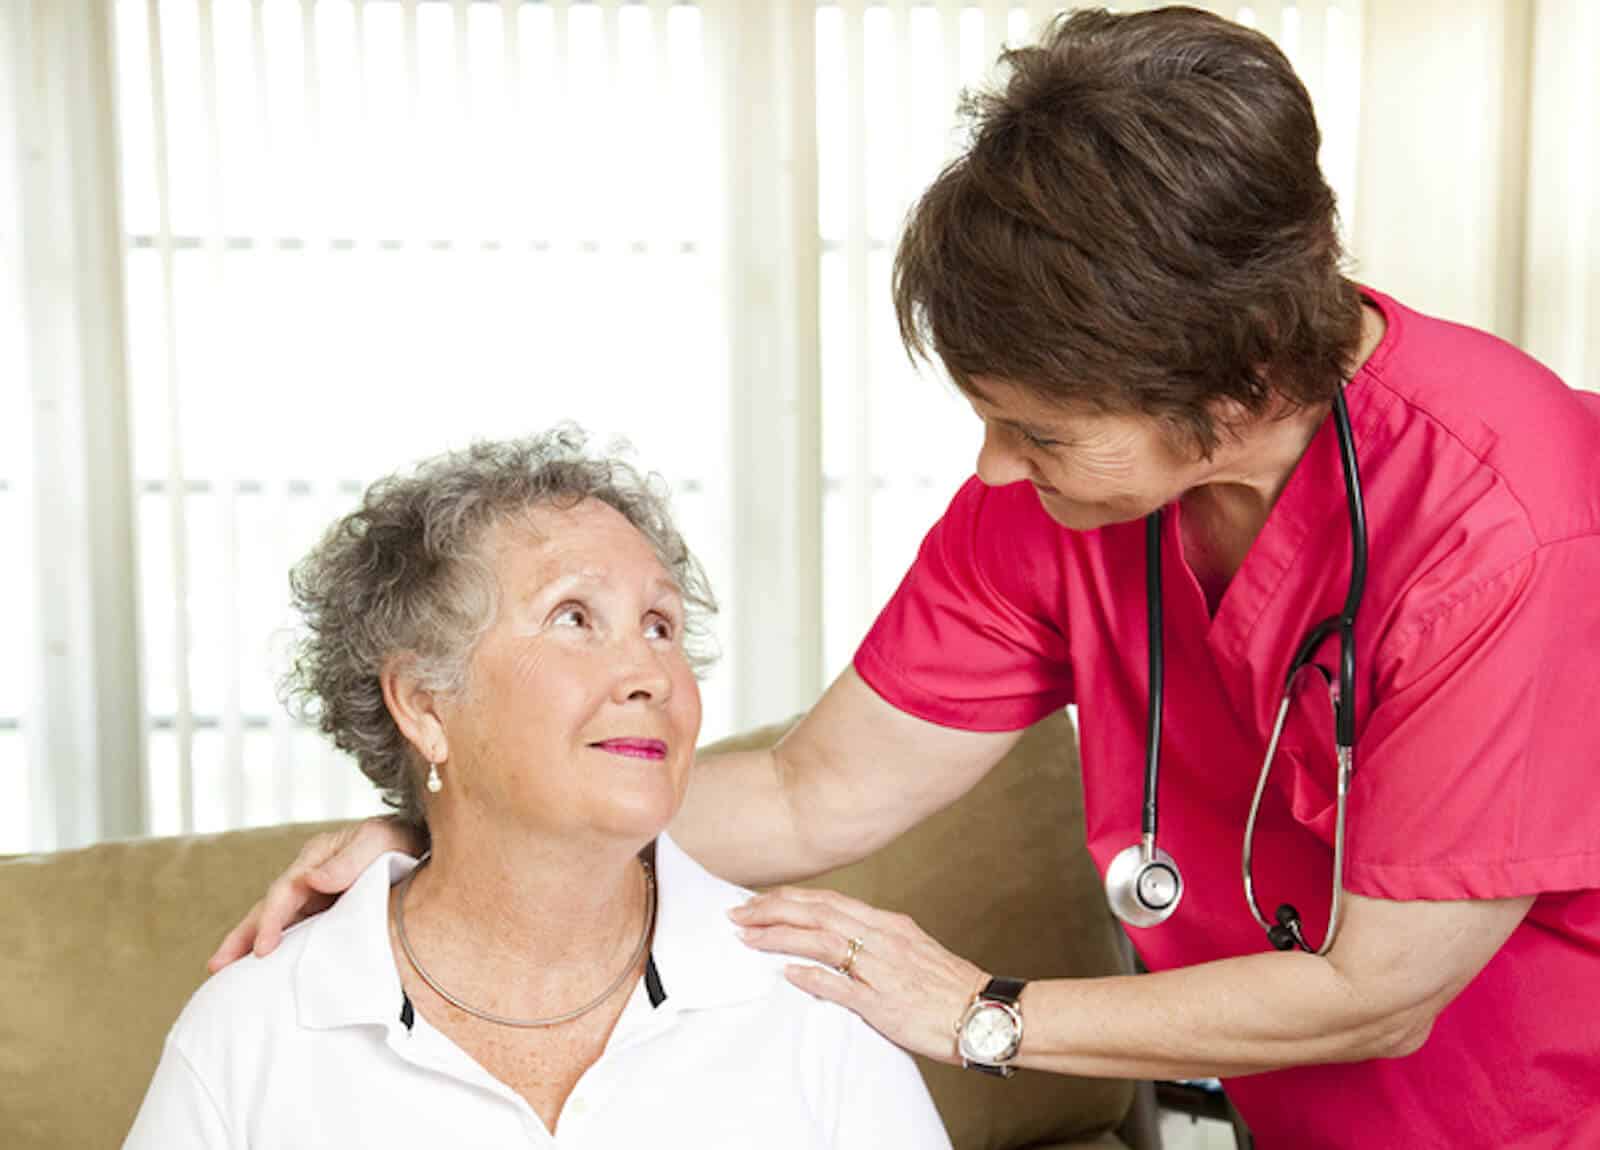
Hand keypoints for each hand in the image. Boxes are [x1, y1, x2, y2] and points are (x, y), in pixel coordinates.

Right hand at [205, 816, 420, 972]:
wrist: (424, 846)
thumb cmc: (403, 838)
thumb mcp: (381, 840)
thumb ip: (350, 859)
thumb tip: (312, 880)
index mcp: (317, 857)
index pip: (284, 892)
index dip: (271, 921)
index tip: (262, 949)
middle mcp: (309, 875)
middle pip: (269, 907)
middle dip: (243, 936)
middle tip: (217, 966)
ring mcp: (315, 894)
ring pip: (277, 921)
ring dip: (251, 944)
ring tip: (223, 972)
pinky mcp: (326, 910)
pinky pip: (296, 930)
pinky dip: (277, 946)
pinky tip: (264, 969)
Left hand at [729, 887, 987, 1064]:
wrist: (983, 1013)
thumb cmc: (949, 986)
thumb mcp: (912, 947)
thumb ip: (875, 939)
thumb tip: (842, 938)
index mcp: (887, 924)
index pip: (827, 902)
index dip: (789, 898)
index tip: (758, 900)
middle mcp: (882, 939)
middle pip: (817, 914)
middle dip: (773, 910)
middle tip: (738, 913)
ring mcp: (882, 970)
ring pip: (822, 941)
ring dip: (780, 936)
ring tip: (748, 936)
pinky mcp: (884, 1004)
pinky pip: (842, 987)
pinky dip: (813, 977)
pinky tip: (787, 972)